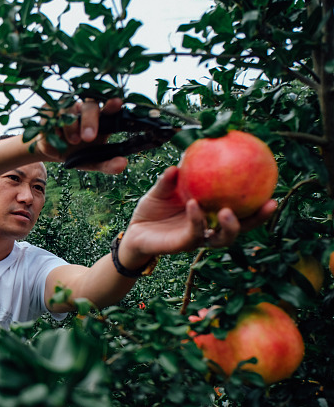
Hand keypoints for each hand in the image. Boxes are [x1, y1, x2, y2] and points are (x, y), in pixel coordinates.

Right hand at [36, 98, 127, 173]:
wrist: (53, 150)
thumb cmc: (77, 152)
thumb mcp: (93, 162)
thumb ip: (108, 164)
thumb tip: (122, 164)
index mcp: (99, 118)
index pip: (108, 107)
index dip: (112, 104)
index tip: (117, 103)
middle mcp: (84, 108)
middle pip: (89, 105)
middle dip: (89, 120)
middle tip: (88, 138)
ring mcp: (67, 107)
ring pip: (69, 111)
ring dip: (71, 127)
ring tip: (72, 141)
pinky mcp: (50, 109)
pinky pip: (51, 114)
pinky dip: (53, 126)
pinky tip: (56, 135)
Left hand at [121, 166, 276, 260]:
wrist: (133, 231)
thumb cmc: (152, 210)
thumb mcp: (162, 190)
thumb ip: (171, 178)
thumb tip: (180, 161)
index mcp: (210, 215)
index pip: (241, 211)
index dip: (258, 204)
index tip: (275, 189)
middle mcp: (208, 229)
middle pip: (241, 229)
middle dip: (257, 219)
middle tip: (270, 203)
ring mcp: (197, 239)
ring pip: (221, 239)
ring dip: (229, 226)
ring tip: (228, 211)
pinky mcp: (181, 246)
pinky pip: (193, 232)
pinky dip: (195, 218)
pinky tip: (194, 204)